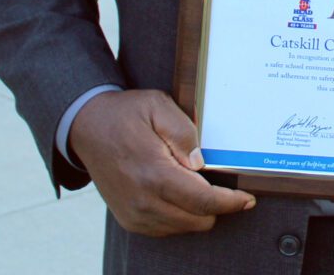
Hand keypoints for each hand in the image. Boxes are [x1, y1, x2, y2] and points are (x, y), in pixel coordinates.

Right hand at [69, 89, 256, 235]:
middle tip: (221, 182)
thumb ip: (183, 132)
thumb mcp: (158, 106)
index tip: (248, 199)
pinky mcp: (129, 220)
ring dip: (198, 211)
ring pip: (184, 227)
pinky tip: (180, 191)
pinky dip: (180, 216)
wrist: (86, 127)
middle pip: (198, 220)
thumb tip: (200, 163)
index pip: (203, 201)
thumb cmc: (125, 114)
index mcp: (154, 175)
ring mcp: (134, 215)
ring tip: (196, 182)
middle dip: (217, 205)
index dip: (231, 203)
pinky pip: (166, 228)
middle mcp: (144, 202)